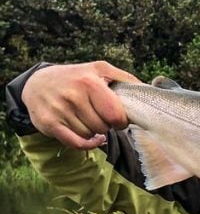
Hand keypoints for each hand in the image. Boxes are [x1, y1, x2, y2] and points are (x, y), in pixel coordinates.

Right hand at [21, 61, 140, 149]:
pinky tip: (93, 138)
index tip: (118, 117)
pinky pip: (77, 144)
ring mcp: (59, 110)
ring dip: (94, 132)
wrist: (37, 83)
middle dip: (106, 125)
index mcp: (88, 82)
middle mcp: (72, 96)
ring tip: (89, 119)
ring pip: (90, 135)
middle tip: (100, 116)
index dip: (121, 120)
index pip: (115, 114)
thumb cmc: (76, 77)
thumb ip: (124, 78)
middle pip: (103, 127)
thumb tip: (147, 90)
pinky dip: (88, 144)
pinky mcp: (49, 124)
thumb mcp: (99, 69)